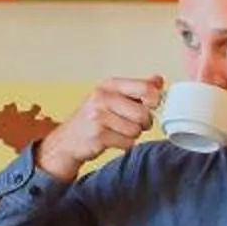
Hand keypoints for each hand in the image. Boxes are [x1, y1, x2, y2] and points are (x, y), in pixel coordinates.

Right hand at [37, 77, 163, 178]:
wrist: (67, 140)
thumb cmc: (93, 118)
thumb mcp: (112, 97)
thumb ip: (137, 89)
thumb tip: (158, 80)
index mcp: (109, 85)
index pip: (145, 88)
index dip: (154, 100)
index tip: (150, 105)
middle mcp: (103, 97)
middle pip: (143, 113)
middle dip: (143, 123)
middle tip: (130, 123)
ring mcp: (99, 116)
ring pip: (136, 130)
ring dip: (131, 135)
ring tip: (117, 131)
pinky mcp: (98, 135)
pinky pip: (127, 142)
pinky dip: (124, 145)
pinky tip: (112, 140)